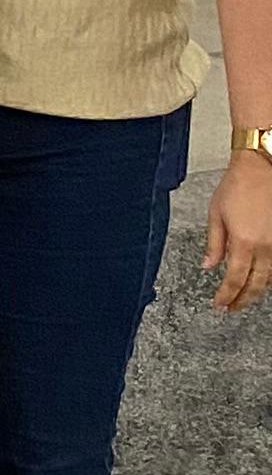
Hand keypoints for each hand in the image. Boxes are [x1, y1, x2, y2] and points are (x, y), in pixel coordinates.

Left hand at [206, 144, 271, 311]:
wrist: (262, 167)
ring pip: (271, 277)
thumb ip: (214, 243)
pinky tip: (262, 278)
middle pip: (256, 284)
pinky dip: (269, 275)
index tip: (220, 304)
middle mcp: (265, 247)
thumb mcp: (216, 214)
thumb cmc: (238, 186)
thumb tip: (209, 266)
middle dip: (242, 299)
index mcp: (244, 242)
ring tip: (244, 296)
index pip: (235, 280)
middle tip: (231, 307)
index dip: (226, 296)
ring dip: (257, 289)